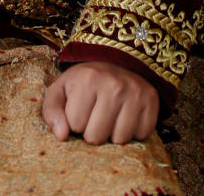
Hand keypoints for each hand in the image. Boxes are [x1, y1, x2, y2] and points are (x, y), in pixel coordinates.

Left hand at [42, 61, 158, 144]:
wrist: (115, 63)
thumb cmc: (83, 82)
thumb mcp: (60, 90)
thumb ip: (52, 112)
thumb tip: (62, 136)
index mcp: (88, 79)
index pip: (75, 126)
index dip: (75, 122)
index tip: (81, 108)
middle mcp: (114, 84)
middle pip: (97, 137)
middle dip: (92, 131)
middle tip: (95, 114)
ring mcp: (135, 92)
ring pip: (120, 140)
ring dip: (113, 134)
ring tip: (110, 115)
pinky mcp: (151, 100)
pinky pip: (141, 135)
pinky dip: (133, 132)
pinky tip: (126, 116)